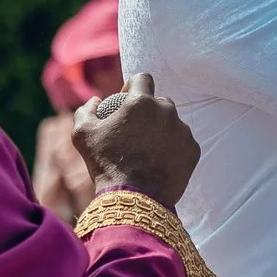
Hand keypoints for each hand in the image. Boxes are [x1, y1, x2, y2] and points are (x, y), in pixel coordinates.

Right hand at [73, 74, 200, 207]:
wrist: (134, 198)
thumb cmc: (105, 164)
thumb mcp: (83, 135)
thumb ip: (86, 111)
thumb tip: (96, 101)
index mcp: (141, 102)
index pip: (142, 78)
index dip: (134, 86)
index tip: (127, 99)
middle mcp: (166, 111)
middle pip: (160, 101)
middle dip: (149, 110)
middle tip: (137, 130)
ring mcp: (183, 131)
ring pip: (173, 123)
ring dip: (162, 131)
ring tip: (148, 150)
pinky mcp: (193, 150)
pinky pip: (183, 143)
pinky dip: (173, 149)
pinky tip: (160, 163)